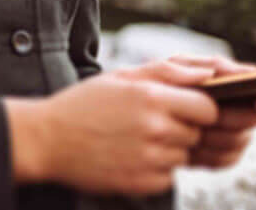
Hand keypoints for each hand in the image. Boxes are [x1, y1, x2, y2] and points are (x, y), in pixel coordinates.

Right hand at [5, 60, 219, 196]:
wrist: (47, 140)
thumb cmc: (83, 104)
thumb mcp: (120, 77)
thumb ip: (167, 72)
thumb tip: (209, 74)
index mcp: (150, 97)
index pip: (209, 108)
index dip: (200, 108)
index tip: (184, 108)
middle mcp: (155, 128)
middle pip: (197, 133)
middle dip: (181, 128)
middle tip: (147, 123)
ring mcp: (150, 159)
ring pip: (184, 156)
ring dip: (168, 149)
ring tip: (134, 139)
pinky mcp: (144, 183)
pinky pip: (168, 176)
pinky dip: (155, 168)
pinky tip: (129, 156)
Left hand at [148, 54, 255, 169]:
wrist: (117, 119)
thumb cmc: (138, 88)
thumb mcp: (156, 72)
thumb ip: (186, 68)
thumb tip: (217, 71)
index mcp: (221, 82)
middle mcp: (230, 108)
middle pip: (251, 119)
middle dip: (233, 118)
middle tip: (211, 117)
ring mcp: (224, 133)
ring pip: (239, 141)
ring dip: (218, 138)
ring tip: (196, 132)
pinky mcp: (213, 155)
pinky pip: (224, 160)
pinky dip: (210, 156)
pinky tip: (192, 150)